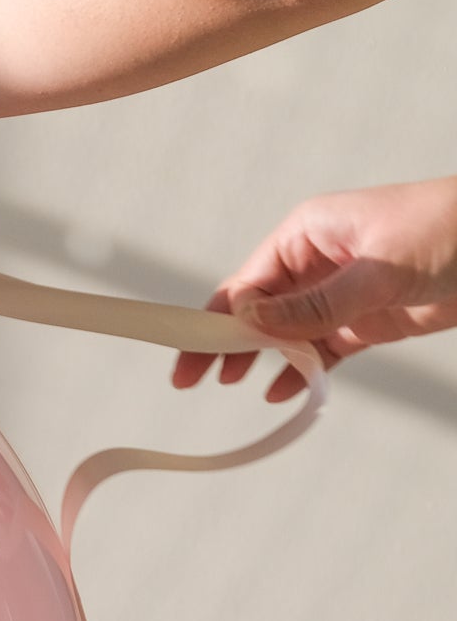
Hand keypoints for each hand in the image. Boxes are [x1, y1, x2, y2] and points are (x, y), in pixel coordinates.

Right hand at [172, 177, 456, 401]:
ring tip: (234, 385)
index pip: (246, 282)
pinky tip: (281, 391)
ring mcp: (342, 292)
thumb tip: (252, 322)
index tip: (189, 352)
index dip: (213, 318)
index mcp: (309, 233)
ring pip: (287, 331)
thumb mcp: (376, 269)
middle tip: (194, 378)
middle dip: (226, 342)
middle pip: (258, 308)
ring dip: (262, 358)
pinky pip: (322, 348)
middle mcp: (318, 262)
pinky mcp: (368, 318)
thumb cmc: (448, 229)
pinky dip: (302, 369)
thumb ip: (315, 303)